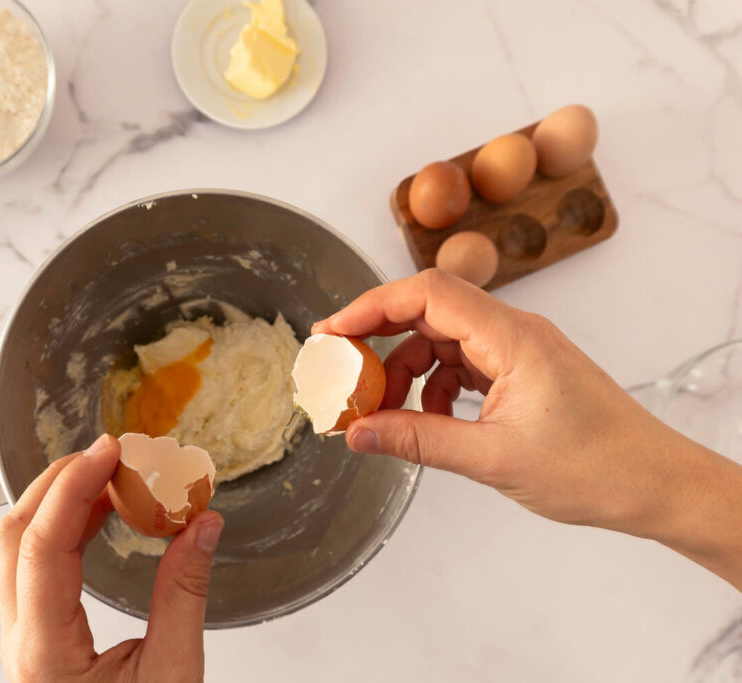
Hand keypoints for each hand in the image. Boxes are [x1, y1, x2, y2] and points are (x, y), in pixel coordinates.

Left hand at [0, 434, 224, 681]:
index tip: (111, 452)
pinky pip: (34, 564)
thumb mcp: (172, 677)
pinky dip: (64, 526)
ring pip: (16, 547)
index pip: (41, 548)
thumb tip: (202, 525)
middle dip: (59, 482)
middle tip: (113, 455)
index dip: (73, 488)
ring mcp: (22, 637)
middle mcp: (20, 640)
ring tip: (113, 477)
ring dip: (59, 501)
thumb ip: (184, 595)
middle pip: (13, 536)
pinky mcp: (36, 636)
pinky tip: (103, 515)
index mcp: (43, 654)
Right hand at [314, 270, 741, 588]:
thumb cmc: (596, 467)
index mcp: (513, 338)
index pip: (428, 294)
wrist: (655, 484)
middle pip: (429, 312)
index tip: (333, 331)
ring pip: (443, 340)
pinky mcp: (522, 371)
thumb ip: (418, 441)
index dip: (372, 306)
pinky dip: (435, 387)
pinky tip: (429, 420)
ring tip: (385, 413)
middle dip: (381, 341)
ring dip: (408, 371)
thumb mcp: (493, 459)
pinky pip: (463, 363)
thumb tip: (359, 433)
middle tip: (343, 373)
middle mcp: (515, 332)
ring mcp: (519, 350)